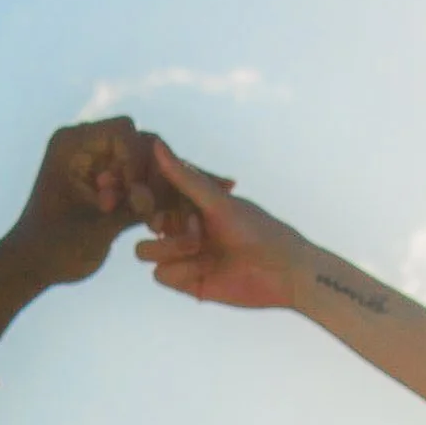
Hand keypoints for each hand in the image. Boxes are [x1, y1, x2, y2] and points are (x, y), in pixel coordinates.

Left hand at [0, 117, 173, 292]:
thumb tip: (154, 197)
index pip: (123, 131)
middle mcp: (85, 142)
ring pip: (144, 160)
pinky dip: (145, 196)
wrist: (35, 264)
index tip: (136, 198)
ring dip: (150, 188)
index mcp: (72, 144)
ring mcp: (96, 159)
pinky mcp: (105, 177)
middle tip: (149, 212)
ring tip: (148, 221)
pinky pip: (138, 176)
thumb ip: (129, 209)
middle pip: (139, 141)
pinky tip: (146, 221)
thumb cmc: (54, 247)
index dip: (137, 162)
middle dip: (148, 176)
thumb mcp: (95, 230)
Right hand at [134, 140, 311, 309]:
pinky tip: (205, 270)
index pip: (152, 193)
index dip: (147, 195)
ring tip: (199, 248)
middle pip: (144, 222)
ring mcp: (180, 254)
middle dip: (163, 224)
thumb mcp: (218, 201)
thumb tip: (156, 143)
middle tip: (192, 228)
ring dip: (169, 249)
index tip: (151, 197)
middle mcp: (180, 226)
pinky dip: (180, 271)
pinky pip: (160, 274)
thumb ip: (185, 178)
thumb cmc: (256, 230)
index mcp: (189, 201)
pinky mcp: (184, 281)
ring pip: (145, 250)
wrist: (280, 273)